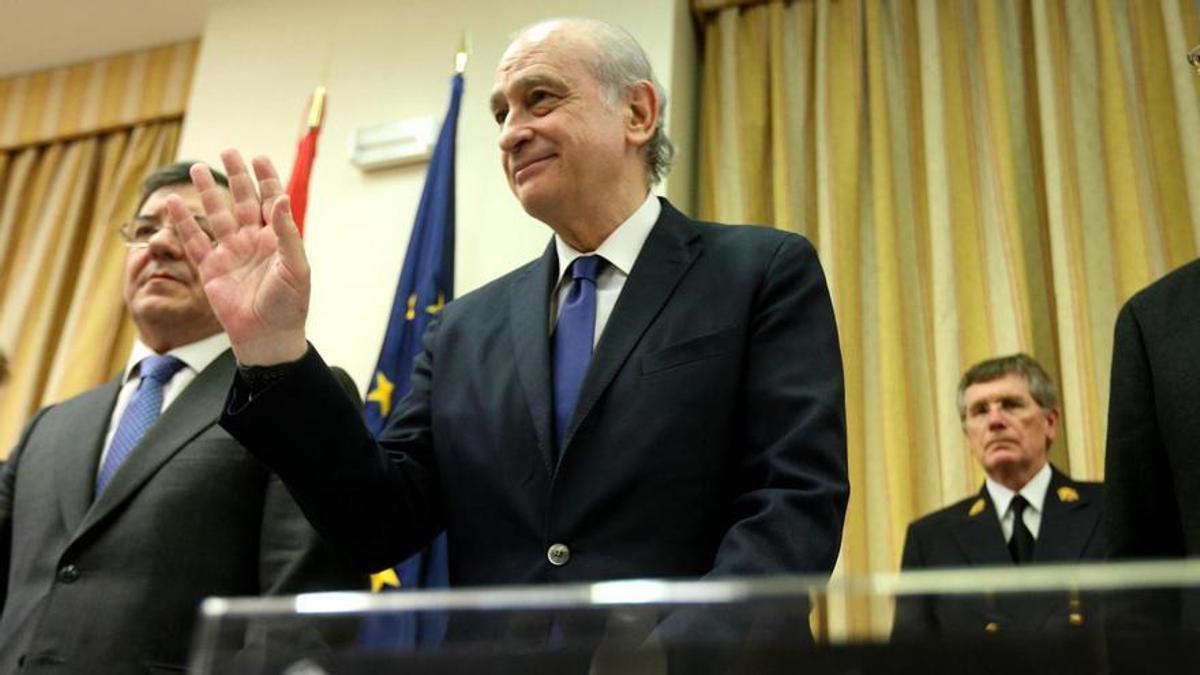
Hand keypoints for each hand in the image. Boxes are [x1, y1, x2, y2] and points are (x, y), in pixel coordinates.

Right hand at [169, 149, 309, 364]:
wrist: (268, 336)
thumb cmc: (289, 304)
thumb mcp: (295, 267)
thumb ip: (287, 233)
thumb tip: (281, 199)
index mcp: (277, 239)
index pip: (272, 201)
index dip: (266, 180)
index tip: (259, 158)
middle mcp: (253, 241)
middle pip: (243, 201)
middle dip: (237, 177)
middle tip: (228, 152)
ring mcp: (231, 253)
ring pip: (217, 215)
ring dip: (208, 193)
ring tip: (198, 169)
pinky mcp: (211, 269)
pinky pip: (194, 241)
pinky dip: (183, 223)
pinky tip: (173, 203)